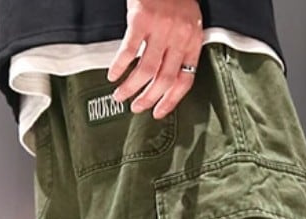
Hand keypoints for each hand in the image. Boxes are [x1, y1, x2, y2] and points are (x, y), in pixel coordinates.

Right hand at [106, 0, 203, 119]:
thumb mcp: (186, 21)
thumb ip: (180, 47)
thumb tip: (166, 79)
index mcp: (193, 40)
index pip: (185, 80)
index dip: (170, 101)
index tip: (158, 112)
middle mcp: (179, 36)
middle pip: (164, 80)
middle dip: (147, 99)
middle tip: (135, 107)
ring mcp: (161, 28)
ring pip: (145, 71)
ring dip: (131, 88)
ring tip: (119, 96)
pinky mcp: (141, 19)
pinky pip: (128, 51)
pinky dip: (119, 67)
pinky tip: (112, 75)